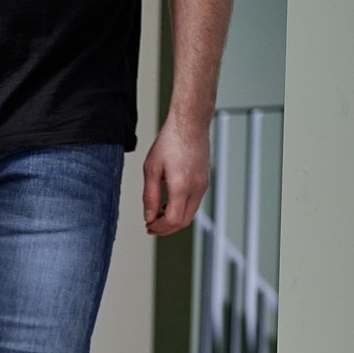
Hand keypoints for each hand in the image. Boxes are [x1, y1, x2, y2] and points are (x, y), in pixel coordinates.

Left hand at [143, 117, 210, 235]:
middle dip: (166, 228)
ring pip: (190, 215)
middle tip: (151, 226)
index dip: (159, 227)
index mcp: (182, 185)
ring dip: (174, 220)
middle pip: (183, 222)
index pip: (172, 220)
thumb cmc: (170, 141)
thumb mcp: (151, 169)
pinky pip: (194, 204)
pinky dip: (181, 210)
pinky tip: (168, 204)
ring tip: (157, 215)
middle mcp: (196, 188)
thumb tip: (148, 216)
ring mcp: (203, 185)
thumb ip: (149, 196)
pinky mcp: (205, 182)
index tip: (148, 226)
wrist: (189, 124)